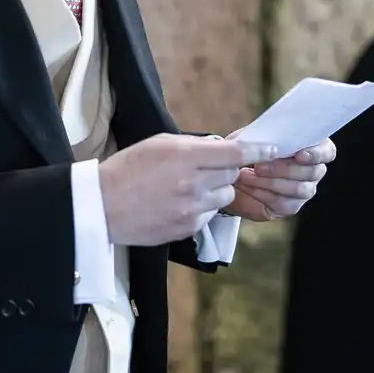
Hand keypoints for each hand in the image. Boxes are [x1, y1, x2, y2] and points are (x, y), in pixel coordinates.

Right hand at [100, 134, 278, 245]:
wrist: (102, 207)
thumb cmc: (127, 170)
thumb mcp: (158, 144)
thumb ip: (193, 145)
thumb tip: (220, 148)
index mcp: (184, 157)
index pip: (233, 153)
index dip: (256, 150)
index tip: (271, 148)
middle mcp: (192, 184)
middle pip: (232, 174)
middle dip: (225, 169)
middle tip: (204, 167)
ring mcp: (191, 209)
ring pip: (225, 195)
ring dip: (215, 189)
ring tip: (188, 187)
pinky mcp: (188, 228)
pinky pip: (209, 214)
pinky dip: (202, 207)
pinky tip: (178, 203)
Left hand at [225, 137, 335, 221]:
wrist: (228, 175)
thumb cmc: (246, 150)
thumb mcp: (252, 138)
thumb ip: (266, 137)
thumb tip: (273, 144)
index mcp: (309, 147)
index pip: (327, 151)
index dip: (317, 154)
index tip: (299, 155)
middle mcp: (312, 170)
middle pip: (313, 172)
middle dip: (284, 169)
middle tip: (258, 166)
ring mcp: (304, 190)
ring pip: (299, 189)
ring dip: (270, 182)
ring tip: (246, 175)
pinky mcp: (290, 206)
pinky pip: (283, 203)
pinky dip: (262, 193)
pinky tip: (247, 186)